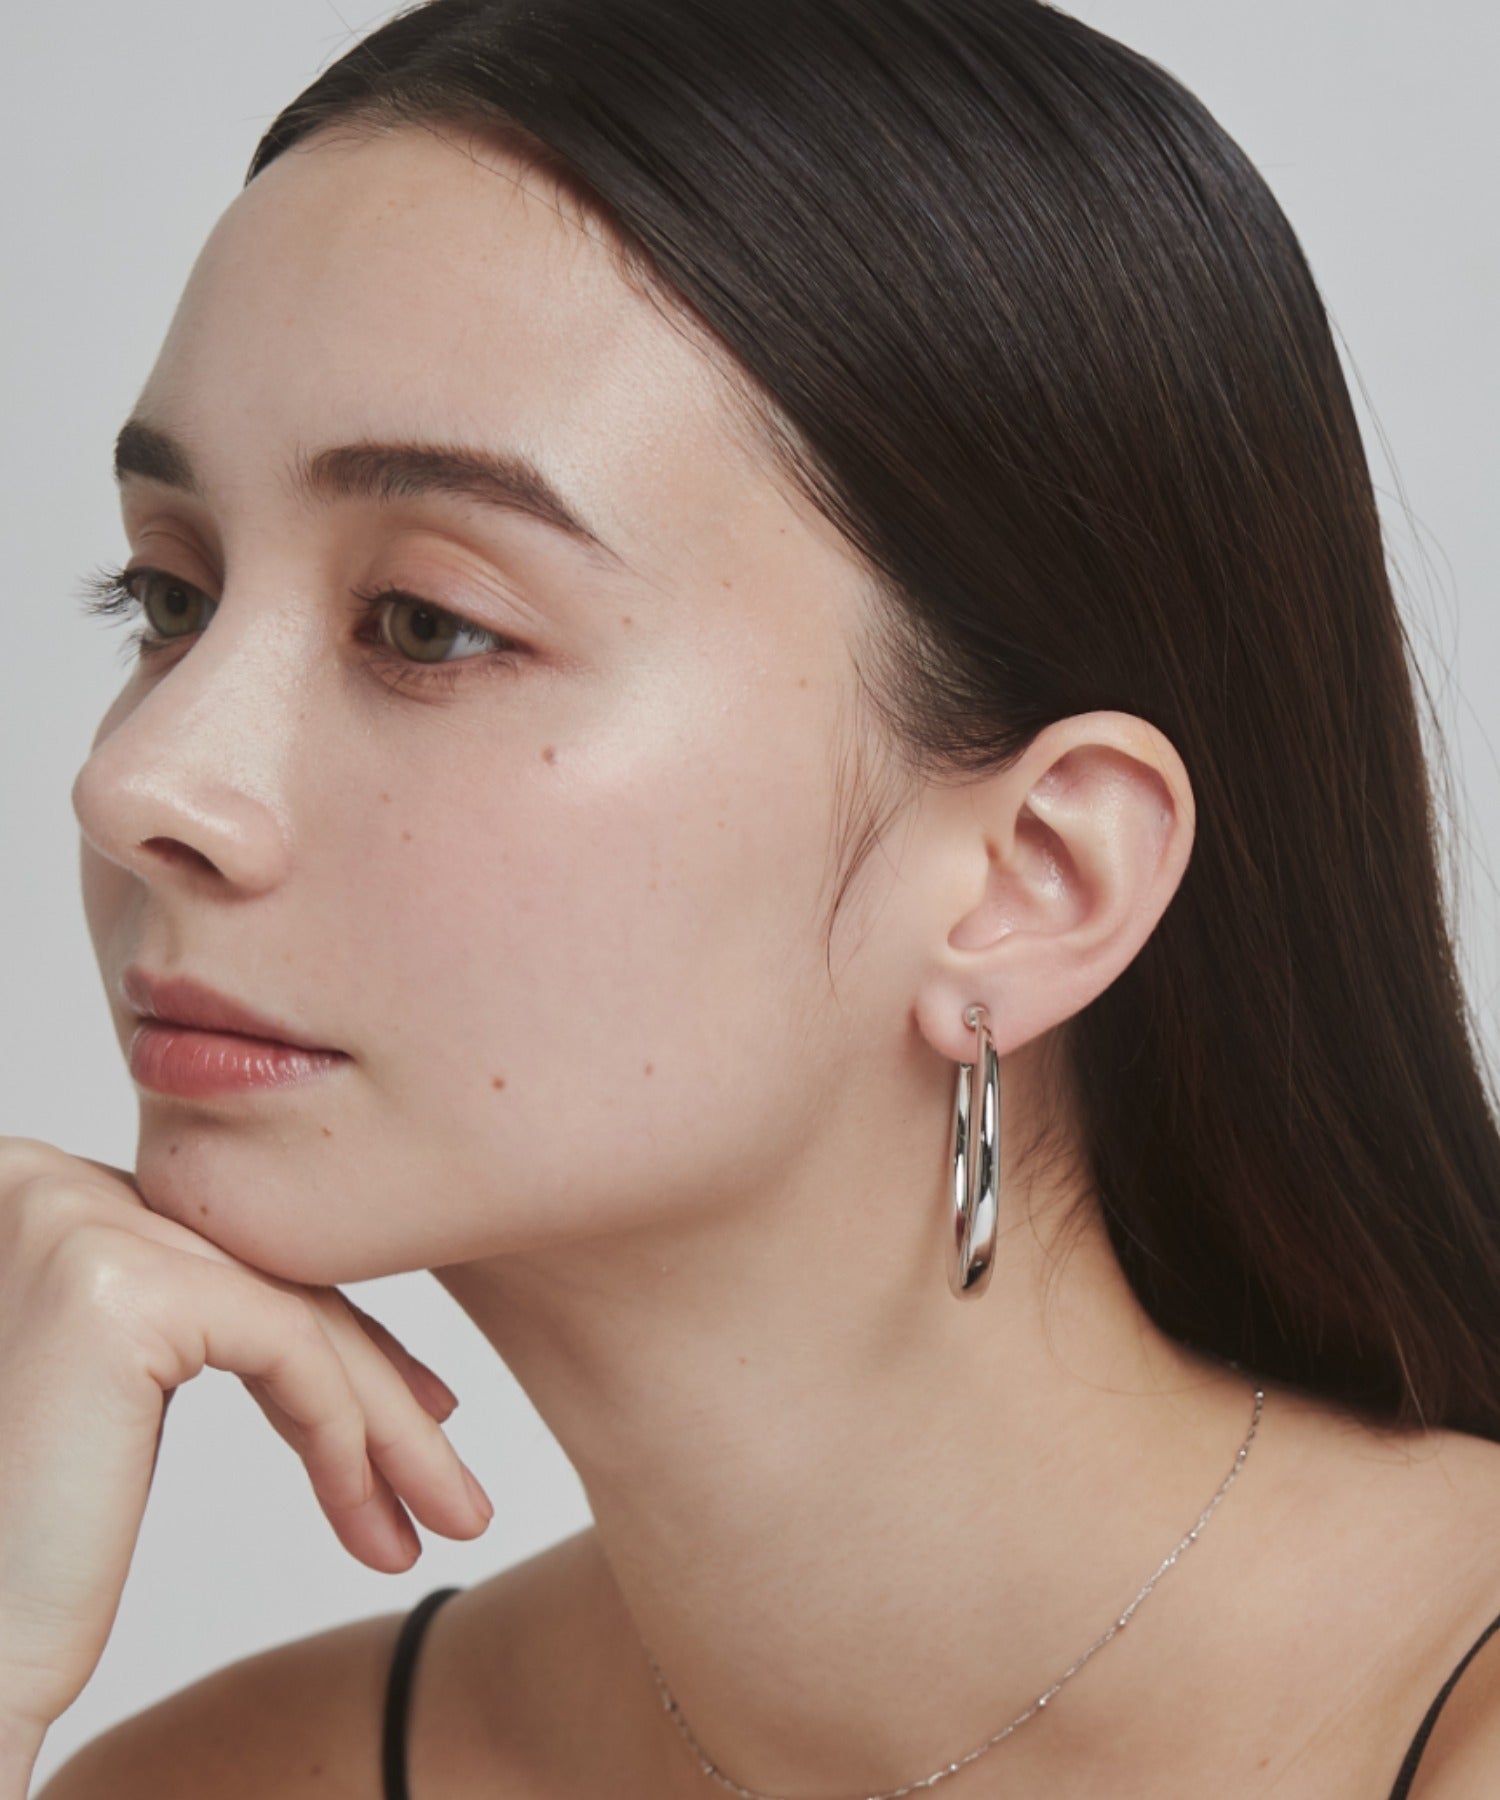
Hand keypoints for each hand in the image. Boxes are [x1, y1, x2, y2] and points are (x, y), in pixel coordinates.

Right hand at [0, 1135, 491, 1761]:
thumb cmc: (22, 1546)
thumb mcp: (115, 1388)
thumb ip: (187, 1312)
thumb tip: (310, 1298)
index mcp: (35, 1188)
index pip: (229, 1253)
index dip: (331, 1335)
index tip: (417, 1411)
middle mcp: (41, 1180)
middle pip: (264, 1277)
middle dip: (375, 1381)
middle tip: (451, 1477)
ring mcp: (74, 1220)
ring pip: (291, 1310)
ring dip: (385, 1423)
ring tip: (446, 1512)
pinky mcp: (117, 1287)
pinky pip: (286, 1343)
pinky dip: (347, 1429)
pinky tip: (372, 1509)